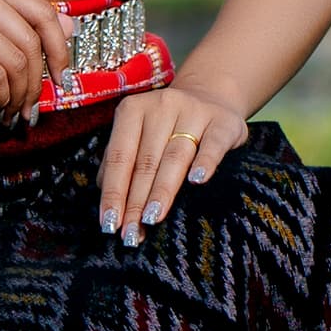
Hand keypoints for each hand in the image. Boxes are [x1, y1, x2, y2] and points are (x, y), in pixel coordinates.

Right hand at [0, 0, 73, 119]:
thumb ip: (17, 22)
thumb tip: (72, 28)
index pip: (43, 12)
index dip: (61, 48)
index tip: (61, 77)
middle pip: (31, 41)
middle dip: (37, 82)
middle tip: (30, 107)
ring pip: (15, 62)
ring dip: (18, 96)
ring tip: (8, 112)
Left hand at [95, 84, 247, 244]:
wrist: (211, 97)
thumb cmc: (166, 126)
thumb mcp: (139, 134)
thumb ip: (120, 160)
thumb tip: (107, 197)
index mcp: (133, 110)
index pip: (120, 157)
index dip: (114, 192)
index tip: (108, 223)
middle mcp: (162, 106)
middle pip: (146, 161)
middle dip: (136, 201)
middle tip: (130, 233)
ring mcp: (194, 112)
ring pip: (175, 156)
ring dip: (162, 190)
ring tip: (152, 219)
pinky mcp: (223, 123)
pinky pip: (213, 145)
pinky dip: (205, 163)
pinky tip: (197, 181)